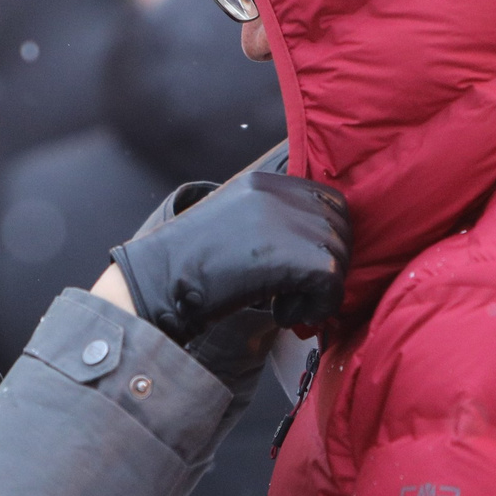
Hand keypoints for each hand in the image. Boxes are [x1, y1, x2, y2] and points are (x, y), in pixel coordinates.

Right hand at [110, 172, 349, 343]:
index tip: (303, 267)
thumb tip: (313, 246)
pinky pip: (332, 284)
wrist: (157, 284)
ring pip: (338, 258)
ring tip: (283, 305)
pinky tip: (283, 313)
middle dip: (327, 265)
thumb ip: (268, 222)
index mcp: (263, 182)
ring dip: (318, 290)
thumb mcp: (230, 224)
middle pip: (339, 228)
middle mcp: (278, 194)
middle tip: (295, 291)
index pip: (328, 201)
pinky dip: (316, 307)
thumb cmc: (186, 267)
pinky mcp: (295, 257)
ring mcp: (287, 222)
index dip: (326, 237)